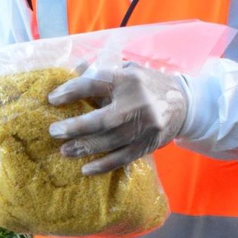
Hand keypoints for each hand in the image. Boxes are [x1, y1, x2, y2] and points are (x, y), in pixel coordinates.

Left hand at [46, 62, 188, 174]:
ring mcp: (145, 127)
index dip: (71, 91)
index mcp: (129, 79)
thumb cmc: (147, 85)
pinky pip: (122, 158)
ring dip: (85, 148)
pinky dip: (103, 165)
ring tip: (64, 150)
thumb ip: (101, 72)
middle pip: (103, 119)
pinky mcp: (148, 145)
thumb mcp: (128, 71)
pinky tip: (85, 169)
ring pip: (110, 142)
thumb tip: (75, 68)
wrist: (185, 104)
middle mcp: (138, 103)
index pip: (96, 83)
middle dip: (75, 127)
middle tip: (53, 131)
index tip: (52, 99)